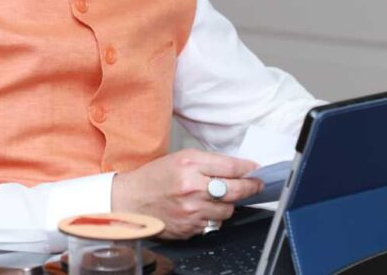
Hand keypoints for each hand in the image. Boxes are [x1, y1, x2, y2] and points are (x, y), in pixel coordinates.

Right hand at [111, 149, 262, 238]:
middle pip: (235, 190)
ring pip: (228, 210)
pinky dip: (212, 217)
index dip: (248, 169)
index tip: (255, 170)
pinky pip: (214, 224)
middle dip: (250, 187)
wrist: (130, 201)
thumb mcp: (180, 159)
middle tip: (256, 185)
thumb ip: (208, 162)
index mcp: (189, 165)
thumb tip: (238, 168)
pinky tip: (201, 209)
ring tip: (216, 197)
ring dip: (228, 204)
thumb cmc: (154, 177)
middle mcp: (192, 188)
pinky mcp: (190, 228)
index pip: (230, 167)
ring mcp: (192, 211)